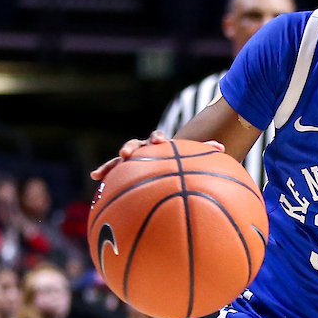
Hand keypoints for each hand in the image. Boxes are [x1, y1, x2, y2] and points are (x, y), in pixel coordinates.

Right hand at [90, 129, 225, 180]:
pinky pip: (114, 173)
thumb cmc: (182, 160)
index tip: (160, 142)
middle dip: (130, 148)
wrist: (168, 160)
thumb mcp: (192, 156)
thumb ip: (204, 152)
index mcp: (159, 144)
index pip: (157, 138)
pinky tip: (94, 178)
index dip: (157, 139)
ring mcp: (134, 158)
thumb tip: (223, 148)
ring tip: (100, 173)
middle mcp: (144, 149)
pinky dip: (105, 173)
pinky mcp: (126, 169)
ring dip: (111, 165)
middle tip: (127, 154)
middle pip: (135, 145)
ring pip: (120, 160)